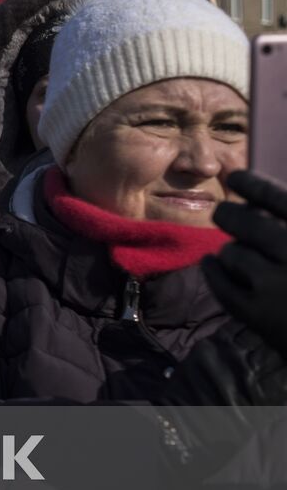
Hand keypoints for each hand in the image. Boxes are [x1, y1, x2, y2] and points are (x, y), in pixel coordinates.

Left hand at [204, 170, 286, 355]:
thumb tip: (256, 194)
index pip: (277, 197)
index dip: (252, 183)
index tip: (235, 175)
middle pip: (244, 222)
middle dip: (230, 215)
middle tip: (223, 213)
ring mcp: (276, 285)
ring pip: (232, 252)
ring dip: (232, 251)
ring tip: (238, 253)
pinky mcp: (258, 314)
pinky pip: (220, 282)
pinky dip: (214, 271)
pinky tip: (213, 263)